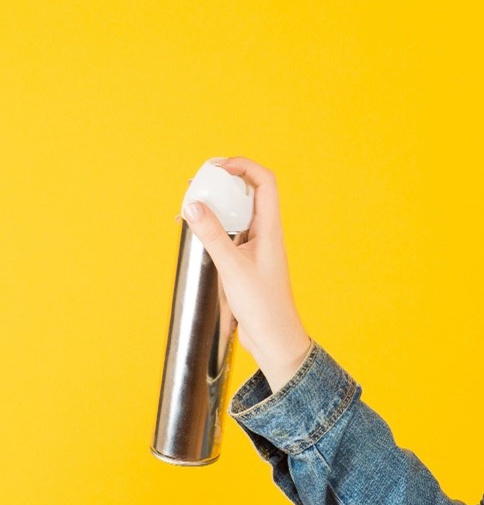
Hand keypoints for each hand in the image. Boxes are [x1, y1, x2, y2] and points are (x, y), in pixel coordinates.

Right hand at [178, 156, 312, 380]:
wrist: (275, 338)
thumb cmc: (263, 306)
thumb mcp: (232, 268)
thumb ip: (212, 235)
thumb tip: (192, 204)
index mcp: (271, 229)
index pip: (265, 182)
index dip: (243, 166)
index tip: (216, 167)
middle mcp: (266, 234)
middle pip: (249, 193)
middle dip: (223, 182)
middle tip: (196, 183)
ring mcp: (256, 247)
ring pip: (236, 214)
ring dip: (215, 204)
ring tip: (188, 205)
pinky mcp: (246, 261)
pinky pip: (229, 233)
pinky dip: (212, 226)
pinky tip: (193, 230)